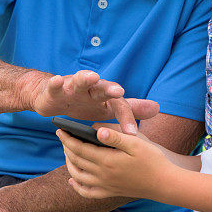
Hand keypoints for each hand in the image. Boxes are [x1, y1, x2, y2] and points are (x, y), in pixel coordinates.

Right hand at [28, 70, 158, 133]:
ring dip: (86, 77)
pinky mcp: (55, 89)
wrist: (54, 97)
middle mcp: (91, 88)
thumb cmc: (83, 103)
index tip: (133, 134)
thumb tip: (157, 108)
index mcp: (104, 95)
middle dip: (110, 89)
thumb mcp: (107, 109)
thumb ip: (129, 108)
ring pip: (80, 81)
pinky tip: (57, 80)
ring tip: (92, 77)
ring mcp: (72, 86)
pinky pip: (55, 85)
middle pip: (103, 87)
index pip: (118, 106)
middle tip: (119, 91)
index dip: (126, 119)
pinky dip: (56, 83)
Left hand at [57, 126, 174, 199]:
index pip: (80, 148)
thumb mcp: (136, 143)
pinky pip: (88, 193)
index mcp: (107, 160)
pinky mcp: (110, 192)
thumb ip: (115, 137)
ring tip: (67, 153)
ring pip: (78, 177)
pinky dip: (77, 187)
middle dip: (66, 148)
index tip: (60, 129)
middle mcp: (103, 175)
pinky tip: (72, 180)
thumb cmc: (153, 159)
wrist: (164, 183)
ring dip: (69, 164)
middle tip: (62, 137)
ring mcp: (105, 186)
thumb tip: (96, 130)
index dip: (68, 139)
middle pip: (76, 161)